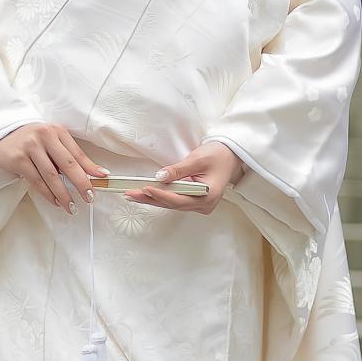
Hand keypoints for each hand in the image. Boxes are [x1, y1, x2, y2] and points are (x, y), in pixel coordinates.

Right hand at [0, 123, 107, 214]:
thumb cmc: (28, 139)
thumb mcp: (49, 141)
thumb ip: (65, 154)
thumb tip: (88, 173)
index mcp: (56, 131)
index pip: (77, 152)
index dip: (90, 167)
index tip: (102, 178)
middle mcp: (45, 136)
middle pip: (68, 165)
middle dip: (81, 184)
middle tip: (90, 198)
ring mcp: (30, 147)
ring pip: (52, 176)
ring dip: (64, 194)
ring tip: (72, 206)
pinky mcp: (18, 159)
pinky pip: (36, 181)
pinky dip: (47, 194)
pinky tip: (55, 201)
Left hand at [123, 140, 243, 215]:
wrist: (231, 155)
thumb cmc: (218, 155)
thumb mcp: (197, 159)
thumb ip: (178, 170)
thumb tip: (159, 177)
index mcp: (207, 197)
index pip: (179, 199)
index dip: (160, 194)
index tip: (145, 188)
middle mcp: (203, 205)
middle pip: (172, 204)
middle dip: (150, 198)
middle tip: (130, 193)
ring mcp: (199, 204)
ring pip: (172, 204)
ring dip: (152, 198)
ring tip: (133, 194)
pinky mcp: (194, 200)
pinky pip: (175, 200)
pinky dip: (160, 196)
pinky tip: (146, 194)